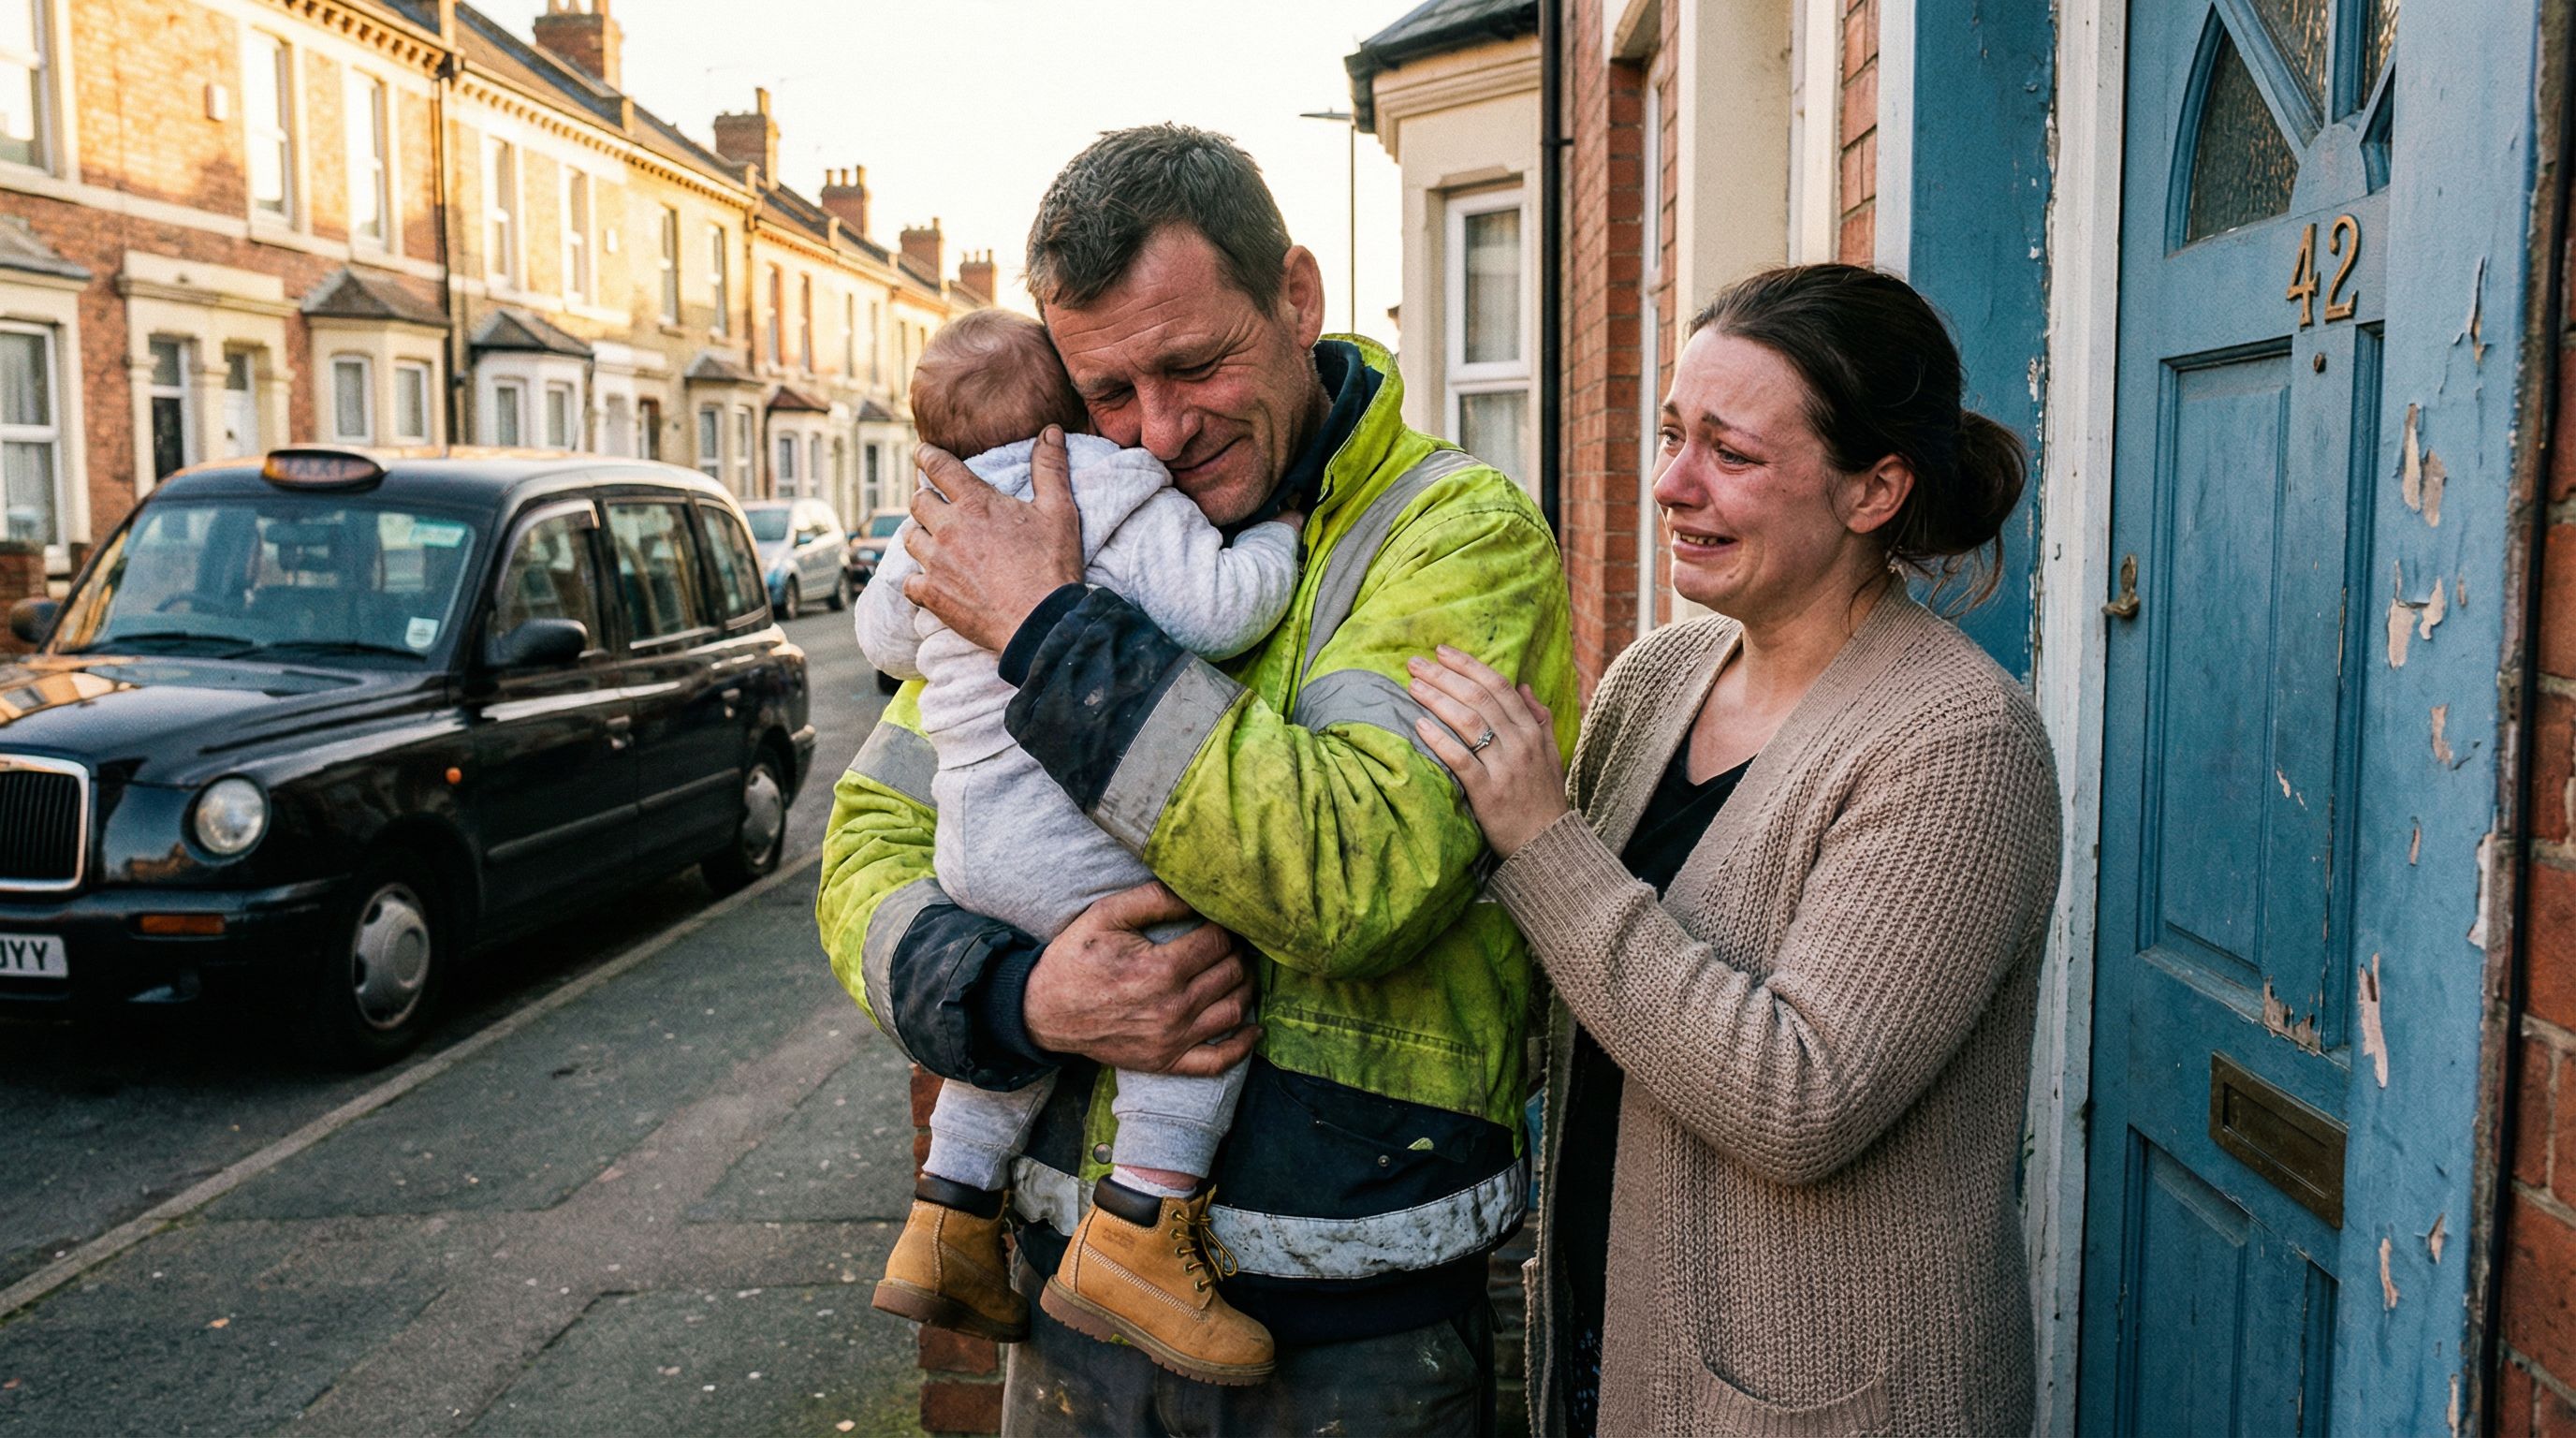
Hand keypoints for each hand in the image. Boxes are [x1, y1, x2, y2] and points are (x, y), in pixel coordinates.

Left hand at [901, 425, 1082, 650]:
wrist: (1041, 623)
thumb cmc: (1052, 566)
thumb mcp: (1059, 511)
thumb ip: (1050, 468)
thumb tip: (1051, 431)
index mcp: (975, 504)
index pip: (938, 466)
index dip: (926, 455)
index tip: (922, 453)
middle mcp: (948, 529)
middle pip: (918, 501)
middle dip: (926, 498)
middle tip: (938, 504)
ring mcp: (936, 563)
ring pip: (909, 538)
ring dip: (920, 536)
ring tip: (935, 541)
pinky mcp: (932, 595)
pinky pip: (908, 581)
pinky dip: (917, 579)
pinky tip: (930, 581)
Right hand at [1020, 880, 1260, 1076]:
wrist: (1044, 1011)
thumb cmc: (1075, 958)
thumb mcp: (1106, 915)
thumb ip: (1154, 898)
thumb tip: (1196, 891)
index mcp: (1161, 969)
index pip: (1218, 942)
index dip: (1224, 926)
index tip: (1217, 919)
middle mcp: (1173, 1008)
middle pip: (1231, 974)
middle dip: (1237, 952)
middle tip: (1230, 941)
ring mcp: (1172, 1040)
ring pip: (1234, 1011)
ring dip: (1245, 987)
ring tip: (1238, 970)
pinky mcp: (1167, 1062)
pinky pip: (1218, 1061)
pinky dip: (1243, 1045)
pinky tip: (1253, 1027)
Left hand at [1407, 645, 1569, 858]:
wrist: (1548, 844)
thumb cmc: (1544, 798)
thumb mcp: (1550, 754)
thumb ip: (1539, 719)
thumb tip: (1524, 687)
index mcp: (1532, 731)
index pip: (1498, 687)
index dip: (1469, 665)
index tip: (1442, 652)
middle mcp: (1520, 744)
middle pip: (1478, 699)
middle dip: (1445, 676)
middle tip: (1416, 663)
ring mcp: (1504, 768)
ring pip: (1468, 723)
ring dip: (1438, 700)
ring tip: (1412, 686)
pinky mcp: (1488, 793)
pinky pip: (1461, 760)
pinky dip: (1440, 741)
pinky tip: (1419, 726)